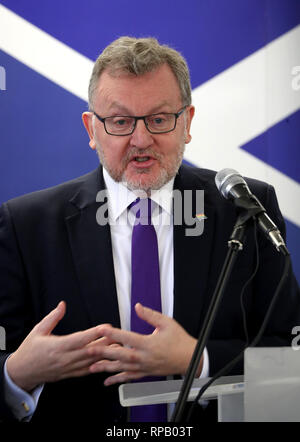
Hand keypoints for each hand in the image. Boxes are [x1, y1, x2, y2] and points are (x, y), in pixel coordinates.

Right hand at [6, 301, 113, 391]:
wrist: (22, 372)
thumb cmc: (30, 350)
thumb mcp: (38, 330)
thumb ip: (52, 317)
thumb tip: (62, 305)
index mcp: (57, 346)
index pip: (80, 339)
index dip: (94, 333)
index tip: (106, 326)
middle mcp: (65, 358)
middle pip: (90, 350)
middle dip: (106, 343)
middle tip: (119, 335)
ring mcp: (68, 368)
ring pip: (91, 361)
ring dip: (105, 354)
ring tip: (118, 346)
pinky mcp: (70, 374)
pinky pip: (87, 370)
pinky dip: (98, 365)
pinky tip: (107, 360)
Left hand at [88, 303, 202, 385]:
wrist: (190, 359)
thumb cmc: (179, 341)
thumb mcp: (166, 323)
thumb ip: (150, 315)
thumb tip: (137, 307)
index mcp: (148, 343)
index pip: (126, 337)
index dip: (112, 333)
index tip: (101, 330)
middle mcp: (144, 357)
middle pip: (120, 355)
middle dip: (103, 353)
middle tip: (89, 350)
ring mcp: (144, 367)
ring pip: (121, 368)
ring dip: (106, 367)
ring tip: (92, 366)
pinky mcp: (145, 373)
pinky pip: (128, 377)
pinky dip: (117, 379)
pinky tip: (107, 380)